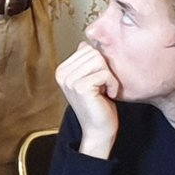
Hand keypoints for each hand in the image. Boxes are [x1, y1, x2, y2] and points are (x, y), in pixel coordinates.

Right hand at [55, 41, 120, 158]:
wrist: (98, 130)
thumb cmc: (98, 106)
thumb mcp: (90, 80)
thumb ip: (86, 62)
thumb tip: (85, 44)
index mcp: (62, 70)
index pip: (87, 49)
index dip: (100, 64)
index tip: (98, 81)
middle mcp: (62, 73)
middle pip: (94, 53)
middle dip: (105, 69)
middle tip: (102, 86)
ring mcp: (69, 80)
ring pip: (99, 61)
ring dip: (109, 77)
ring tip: (105, 90)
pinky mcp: (80, 87)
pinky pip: (104, 73)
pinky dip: (112, 84)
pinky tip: (108, 95)